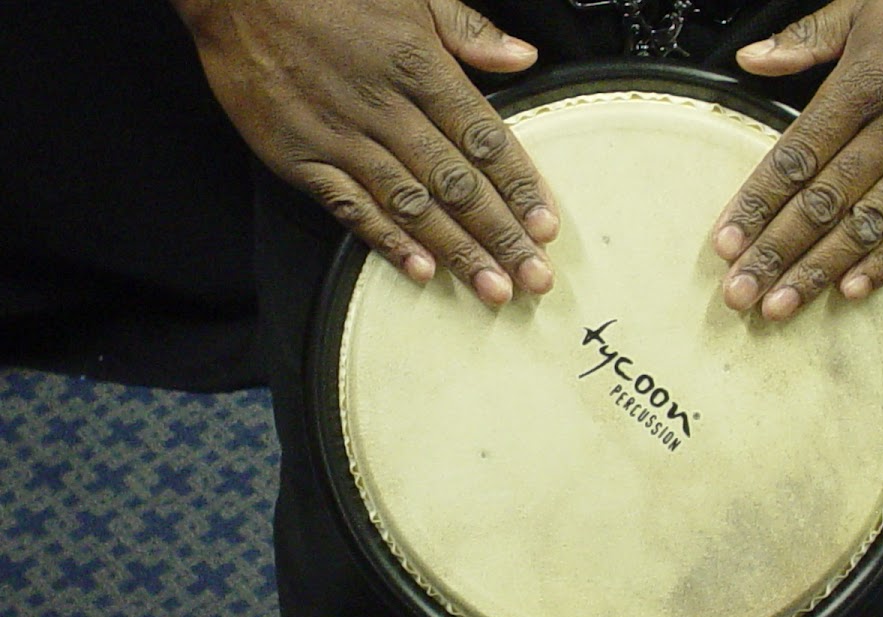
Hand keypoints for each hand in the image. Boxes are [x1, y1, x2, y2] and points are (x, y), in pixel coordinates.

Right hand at [172, 0, 558, 304]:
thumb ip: (469, 29)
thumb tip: (523, 57)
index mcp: (421, 69)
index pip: (485, 139)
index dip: (520, 187)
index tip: (546, 226)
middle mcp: (387, 110)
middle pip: (457, 184)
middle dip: (501, 235)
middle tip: (534, 277)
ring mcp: (343, 139)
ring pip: (412, 205)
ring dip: (456, 251)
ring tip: (492, 288)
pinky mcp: (302, 159)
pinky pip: (352, 208)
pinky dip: (387, 241)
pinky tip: (420, 270)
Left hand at [712, 0, 882, 319]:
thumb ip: (808, 37)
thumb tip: (751, 60)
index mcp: (861, 83)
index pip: (794, 158)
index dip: (756, 205)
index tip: (726, 243)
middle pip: (822, 202)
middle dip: (776, 253)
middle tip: (740, 295)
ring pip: (867, 223)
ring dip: (820, 269)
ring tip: (782, 306)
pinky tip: (856, 289)